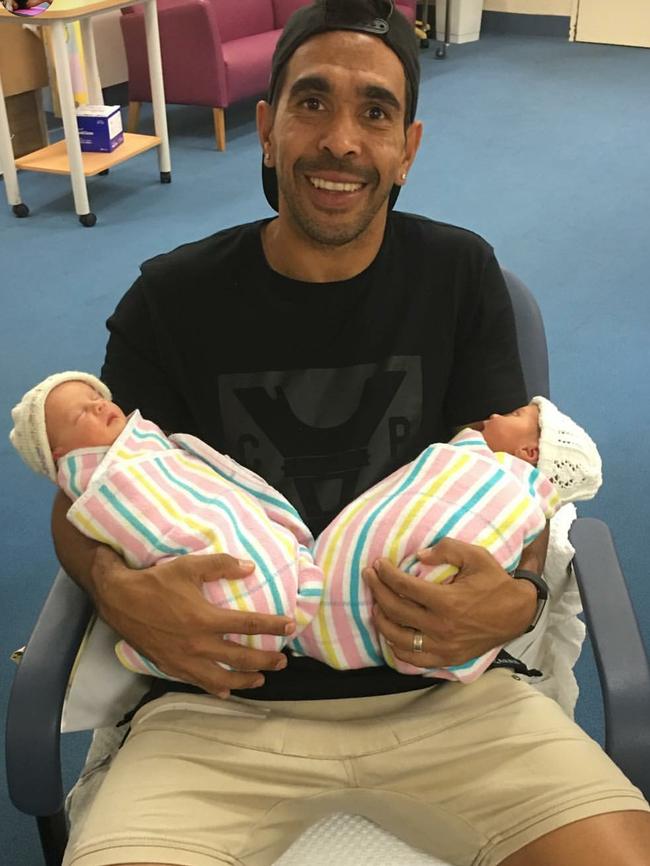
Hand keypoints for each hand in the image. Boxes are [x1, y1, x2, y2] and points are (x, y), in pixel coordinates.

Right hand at [92, 551, 293, 696]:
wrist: (120, 599)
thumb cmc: (156, 581)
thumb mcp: (189, 566)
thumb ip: (221, 565)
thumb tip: (250, 567)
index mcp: (205, 619)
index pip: (247, 624)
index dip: (271, 626)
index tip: (289, 626)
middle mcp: (198, 644)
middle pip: (240, 657)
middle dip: (264, 660)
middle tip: (282, 661)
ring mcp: (184, 659)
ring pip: (222, 677)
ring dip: (245, 680)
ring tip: (261, 679)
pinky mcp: (171, 666)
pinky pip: (198, 682)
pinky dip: (215, 687)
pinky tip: (225, 689)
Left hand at [362, 538, 536, 668]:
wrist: (518, 613)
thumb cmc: (495, 582)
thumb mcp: (475, 556)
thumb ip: (446, 550)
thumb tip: (418, 556)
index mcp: (446, 601)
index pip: (403, 587)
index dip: (386, 574)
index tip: (378, 564)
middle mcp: (441, 626)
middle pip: (395, 610)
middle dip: (377, 590)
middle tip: (369, 576)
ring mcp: (443, 646)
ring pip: (398, 638)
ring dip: (381, 619)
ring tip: (376, 603)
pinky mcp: (447, 658)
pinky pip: (413, 659)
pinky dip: (396, 647)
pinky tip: (391, 633)